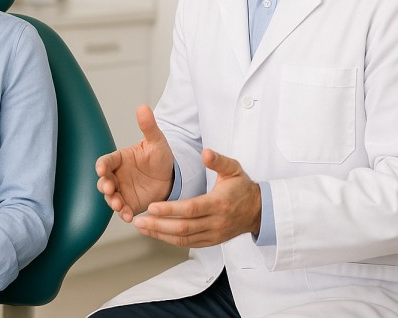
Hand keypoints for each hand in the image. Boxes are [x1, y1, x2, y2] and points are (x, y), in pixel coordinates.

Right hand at [95, 104, 175, 221]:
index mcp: (120, 159)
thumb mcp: (157, 141)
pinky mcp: (129, 204)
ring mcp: (122, 190)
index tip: (100, 169)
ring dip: (111, 201)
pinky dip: (122, 213)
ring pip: (110, 197)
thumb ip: (148, 127)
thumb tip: (143, 107)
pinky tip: (127, 216)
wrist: (171, 178)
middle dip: (104, 185)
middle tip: (109, 188)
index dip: (102, 165)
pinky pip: (122, 210)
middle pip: (104, 180)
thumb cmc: (160, 157)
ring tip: (117, 205)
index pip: (106, 161)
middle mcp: (117, 175)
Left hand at [133, 149, 260, 247]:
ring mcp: (213, 234)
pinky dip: (170, 240)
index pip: (191, 209)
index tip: (152, 207)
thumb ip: (218, 160)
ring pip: (183, 239)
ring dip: (160, 234)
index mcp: (219, 203)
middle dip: (158, 225)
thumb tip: (205, 153)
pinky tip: (155, 233)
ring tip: (141, 227)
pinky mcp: (211, 242)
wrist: (258, 211)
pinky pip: (188, 244)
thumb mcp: (234, 169)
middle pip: (184, 227)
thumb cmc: (243, 188)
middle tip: (139, 220)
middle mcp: (216, 222)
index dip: (170, 209)